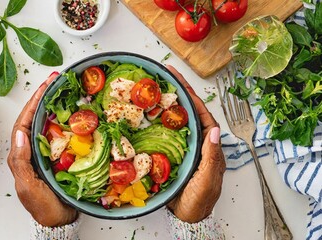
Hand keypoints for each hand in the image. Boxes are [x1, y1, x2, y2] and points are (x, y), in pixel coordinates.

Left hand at [7, 72, 77, 226]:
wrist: (59, 220)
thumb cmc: (42, 206)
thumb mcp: (28, 186)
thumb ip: (21, 162)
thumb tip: (20, 134)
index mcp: (21, 153)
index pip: (24, 121)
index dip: (34, 102)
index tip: (45, 86)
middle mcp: (32, 149)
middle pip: (36, 117)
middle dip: (44, 97)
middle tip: (56, 80)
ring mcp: (46, 151)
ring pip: (48, 123)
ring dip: (55, 105)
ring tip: (64, 89)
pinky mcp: (60, 156)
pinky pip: (62, 134)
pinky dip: (67, 121)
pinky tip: (76, 113)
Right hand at [166, 65, 225, 222]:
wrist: (187, 217)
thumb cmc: (199, 201)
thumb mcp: (207, 180)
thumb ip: (211, 157)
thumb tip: (215, 131)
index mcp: (208, 145)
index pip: (201, 114)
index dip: (191, 95)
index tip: (179, 79)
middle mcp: (196, 142)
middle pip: (187, 112)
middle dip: (178, 93)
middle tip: (164, 76)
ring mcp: (183, 147)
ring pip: (175, 121)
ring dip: (166, 104)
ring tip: (153, 88)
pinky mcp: (171, 154)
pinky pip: (163, 134)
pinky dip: (156, 123)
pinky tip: (145, 116)